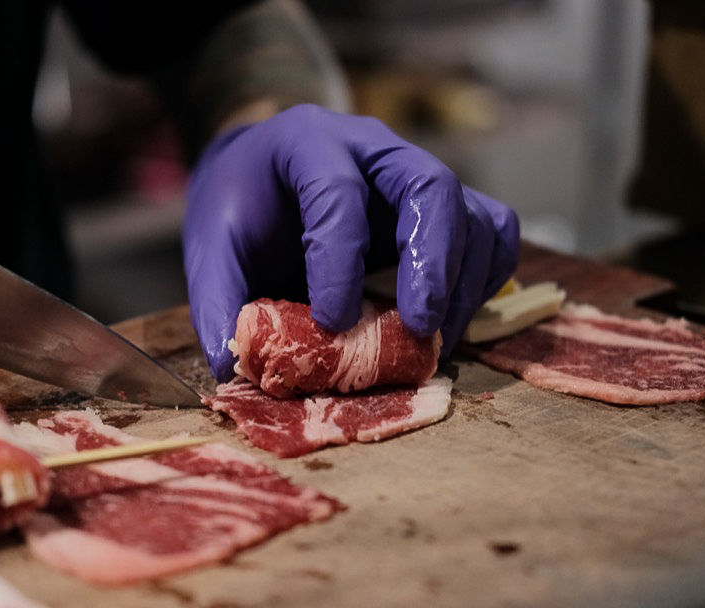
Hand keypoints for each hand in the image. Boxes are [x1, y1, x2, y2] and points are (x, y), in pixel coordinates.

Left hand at [183, 104, 519, 381]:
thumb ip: (215, 298)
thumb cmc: (243, 206)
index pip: (338, 192)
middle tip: (420, 327)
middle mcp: (375, 148)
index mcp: (309, 142)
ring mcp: (418, 176)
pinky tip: (451, 321)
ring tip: (432, 342)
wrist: (266, 174)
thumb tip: (232, 367)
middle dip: (431, 263)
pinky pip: (493, 231)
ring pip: (473, 214)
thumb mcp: (211, 243)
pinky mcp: (446, 206)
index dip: (339, 261)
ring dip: (463, 286)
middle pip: (431, 185)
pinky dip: (485, 279)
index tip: (332, 321)